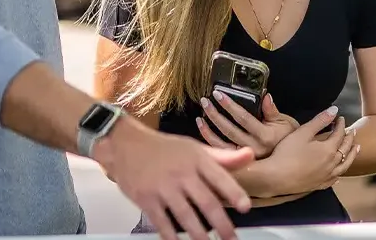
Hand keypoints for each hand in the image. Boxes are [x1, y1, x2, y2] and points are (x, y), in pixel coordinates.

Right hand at [92, 117, 253, 239]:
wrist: (125, 145)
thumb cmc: (164, 148)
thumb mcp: (195, 148)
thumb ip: (223, 157)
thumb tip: (250, 156)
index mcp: (197, 159)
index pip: (220, 177)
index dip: (235, 193)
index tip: (245, 207)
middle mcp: (182, 173)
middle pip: (206, 201)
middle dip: (221, 224)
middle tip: (231, 238)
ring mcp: (163, 187)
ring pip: (185, 215)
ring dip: (199, 234)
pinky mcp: (146, 199)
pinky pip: (161, 221)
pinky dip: (171, 236)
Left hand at [197, 92, 298, 158]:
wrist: (290, 163)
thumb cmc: (287, 139)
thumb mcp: (285, 123)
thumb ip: (272, 111)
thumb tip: (265, 96)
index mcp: (266, 136)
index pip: (243, 118)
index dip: (230, 105)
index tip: (218, 94)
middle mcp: (253, 148)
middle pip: (229, 129)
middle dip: (215, 114)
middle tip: (205, 101)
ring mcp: (243, 158)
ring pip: (221, 142)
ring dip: (208, 129)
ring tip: (200, 115)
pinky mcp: (237, 164)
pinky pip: (220, 151)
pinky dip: (209, 140)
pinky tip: (203, 129)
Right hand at [261, 106, 358, 195]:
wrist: (275, 178)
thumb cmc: (287, 153)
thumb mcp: (303, 132)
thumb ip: (320, 120)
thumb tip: (334, 110)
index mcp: (329, 149)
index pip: (339, 134)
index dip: (340, 124)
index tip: (340, 118)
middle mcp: (331, 164)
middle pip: (345, 149)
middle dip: (349, 138)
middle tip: (352, 131)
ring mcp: (326, 176)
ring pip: (344, 165)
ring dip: (351, 155)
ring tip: (356, 149)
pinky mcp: (318, 185)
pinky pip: (334, 179)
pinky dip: (339, 174)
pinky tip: (338, 174)